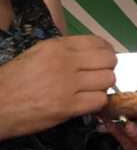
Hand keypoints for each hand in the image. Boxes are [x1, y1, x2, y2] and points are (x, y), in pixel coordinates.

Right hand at [0, 36, 116, 140]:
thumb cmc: (14, 80)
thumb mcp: (37, 54)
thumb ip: (65, 52)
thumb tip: (92, 54)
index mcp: (56, 46)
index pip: (98, 43)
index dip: (106, 53)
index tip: (103, 60)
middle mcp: (65, 61)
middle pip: (109, 61)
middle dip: (107, 69)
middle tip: (97, 78)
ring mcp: (68, 84)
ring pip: (108, 80)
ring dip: (103, 87)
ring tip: (90, 91)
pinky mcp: (69, 106)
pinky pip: (100, 100)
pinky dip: (98, 103)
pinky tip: (86, 103)